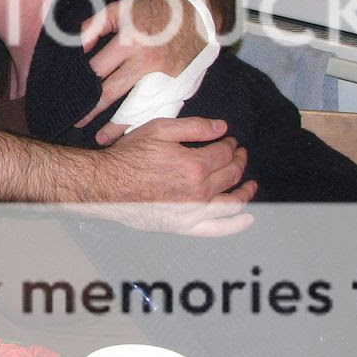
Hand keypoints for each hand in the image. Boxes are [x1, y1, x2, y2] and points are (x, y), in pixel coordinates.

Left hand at [77, 0, 204, 126]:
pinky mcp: (177, 84)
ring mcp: (163, 75)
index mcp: (130, 41)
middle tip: (77, 122)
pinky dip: (143, 120)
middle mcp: (146, 61)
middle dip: (92, 109)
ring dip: (117, 125)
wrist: (198, 14)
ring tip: (101, 138)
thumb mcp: (123, 9)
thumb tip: (79, 46)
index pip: (98, 69)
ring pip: (135, 106)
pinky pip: (156, 106)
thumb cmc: (155, 11)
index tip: (69, 94)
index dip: (82, 83)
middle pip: (112, 92)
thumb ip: (96, 25)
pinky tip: (131, 133)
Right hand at [90, 116, 257, 236]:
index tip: (230, 142)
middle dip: (239, 162)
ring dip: (246, 191)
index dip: (230, 145)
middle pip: (231, 175)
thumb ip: (194, 127)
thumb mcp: (160, 129)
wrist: (106, 184)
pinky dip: (236, 225)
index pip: (224, 153)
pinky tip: (248, 218)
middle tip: (239, 155)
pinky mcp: (184, 227)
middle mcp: (199, 191)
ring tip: (250, 184)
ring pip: (232, 203)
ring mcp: (193, 212)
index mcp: (195, 165)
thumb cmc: (129, 156)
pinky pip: (217, 229)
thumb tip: (222, 128)